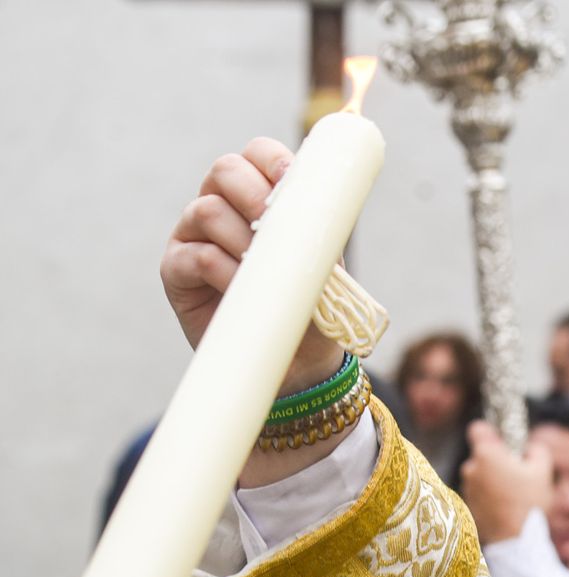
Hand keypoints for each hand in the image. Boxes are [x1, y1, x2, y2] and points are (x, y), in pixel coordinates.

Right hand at [160, 138, 346, 485]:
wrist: (297, 361)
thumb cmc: (311, 305)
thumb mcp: (324, 262)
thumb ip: (318, 228)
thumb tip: (324, 197)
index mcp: (260, 196)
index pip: (258, 154)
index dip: (272, 160)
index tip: (292, 181)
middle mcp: (222, 207)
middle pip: (225, 169)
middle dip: (254, 193)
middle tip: (274, 225)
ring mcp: (193, 236)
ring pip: (207, 209)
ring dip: (239, 235)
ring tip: (262, 266)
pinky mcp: (176, 271)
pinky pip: (192, 255)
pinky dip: (220, 267)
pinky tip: (240, 285)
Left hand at [462, 422, 553, 543]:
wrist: (516, 541)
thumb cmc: (529, 502)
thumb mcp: (543, 470)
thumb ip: (537, 449)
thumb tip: (529, 448)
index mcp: (487, 454)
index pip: (478, 429)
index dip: (491, 432)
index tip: (504, 442)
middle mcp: (470, 468)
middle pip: (483, 455)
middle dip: (498, 461)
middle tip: (518, 475)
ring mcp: (467, 489)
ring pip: (480, 475)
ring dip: (493, 480)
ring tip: (513, 495)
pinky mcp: (467, 506)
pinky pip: (479, 493)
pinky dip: (489, 496)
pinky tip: (505, 508)